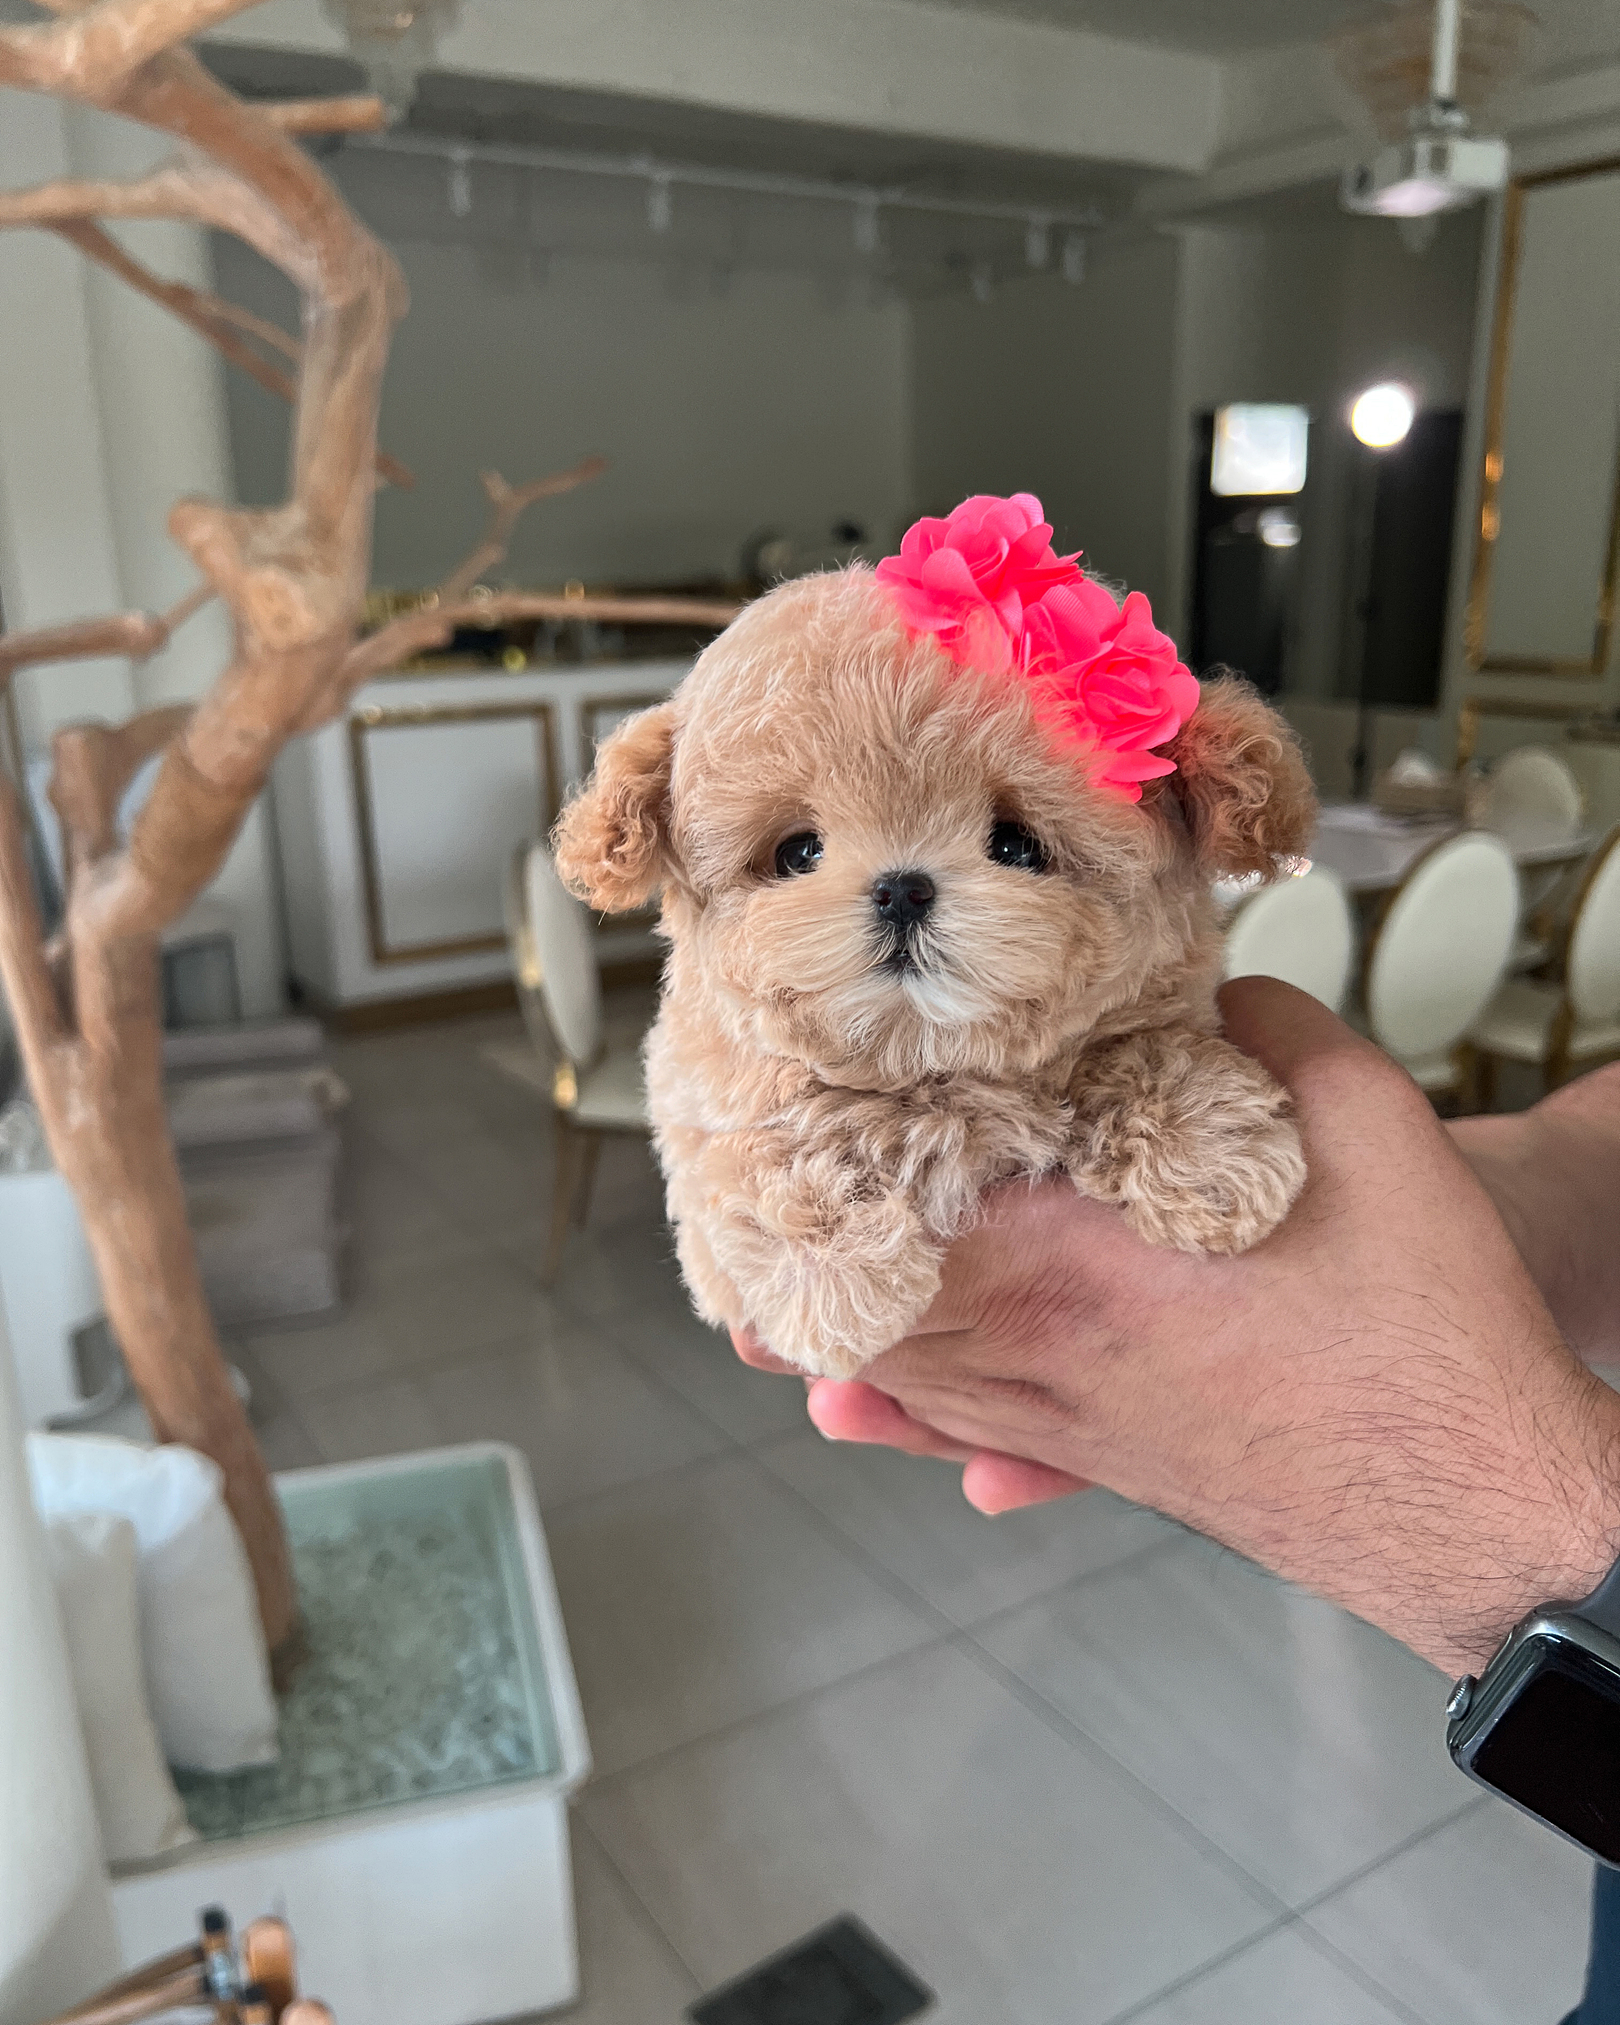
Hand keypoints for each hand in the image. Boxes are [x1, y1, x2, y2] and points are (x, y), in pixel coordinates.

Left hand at [735, 980, 1619, 1672]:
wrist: (1481, 1508)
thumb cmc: (1429, 1343)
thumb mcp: (1369, 1126)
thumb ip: (1265, 1033)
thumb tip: (1210, 991)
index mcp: (1074, 1266)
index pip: (894, 1208)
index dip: (818, 1165)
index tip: (761, 1128)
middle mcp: (1042, 1355)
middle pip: (867, 1303)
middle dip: (792, 1257)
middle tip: (720, 1219)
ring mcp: (1069, 1425)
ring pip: (905, 1380)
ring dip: (829, 1339)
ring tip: (754, 1315)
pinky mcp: (1109, 1466)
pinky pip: (971, 1437)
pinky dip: (905, 1414)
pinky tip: (876, 1415)